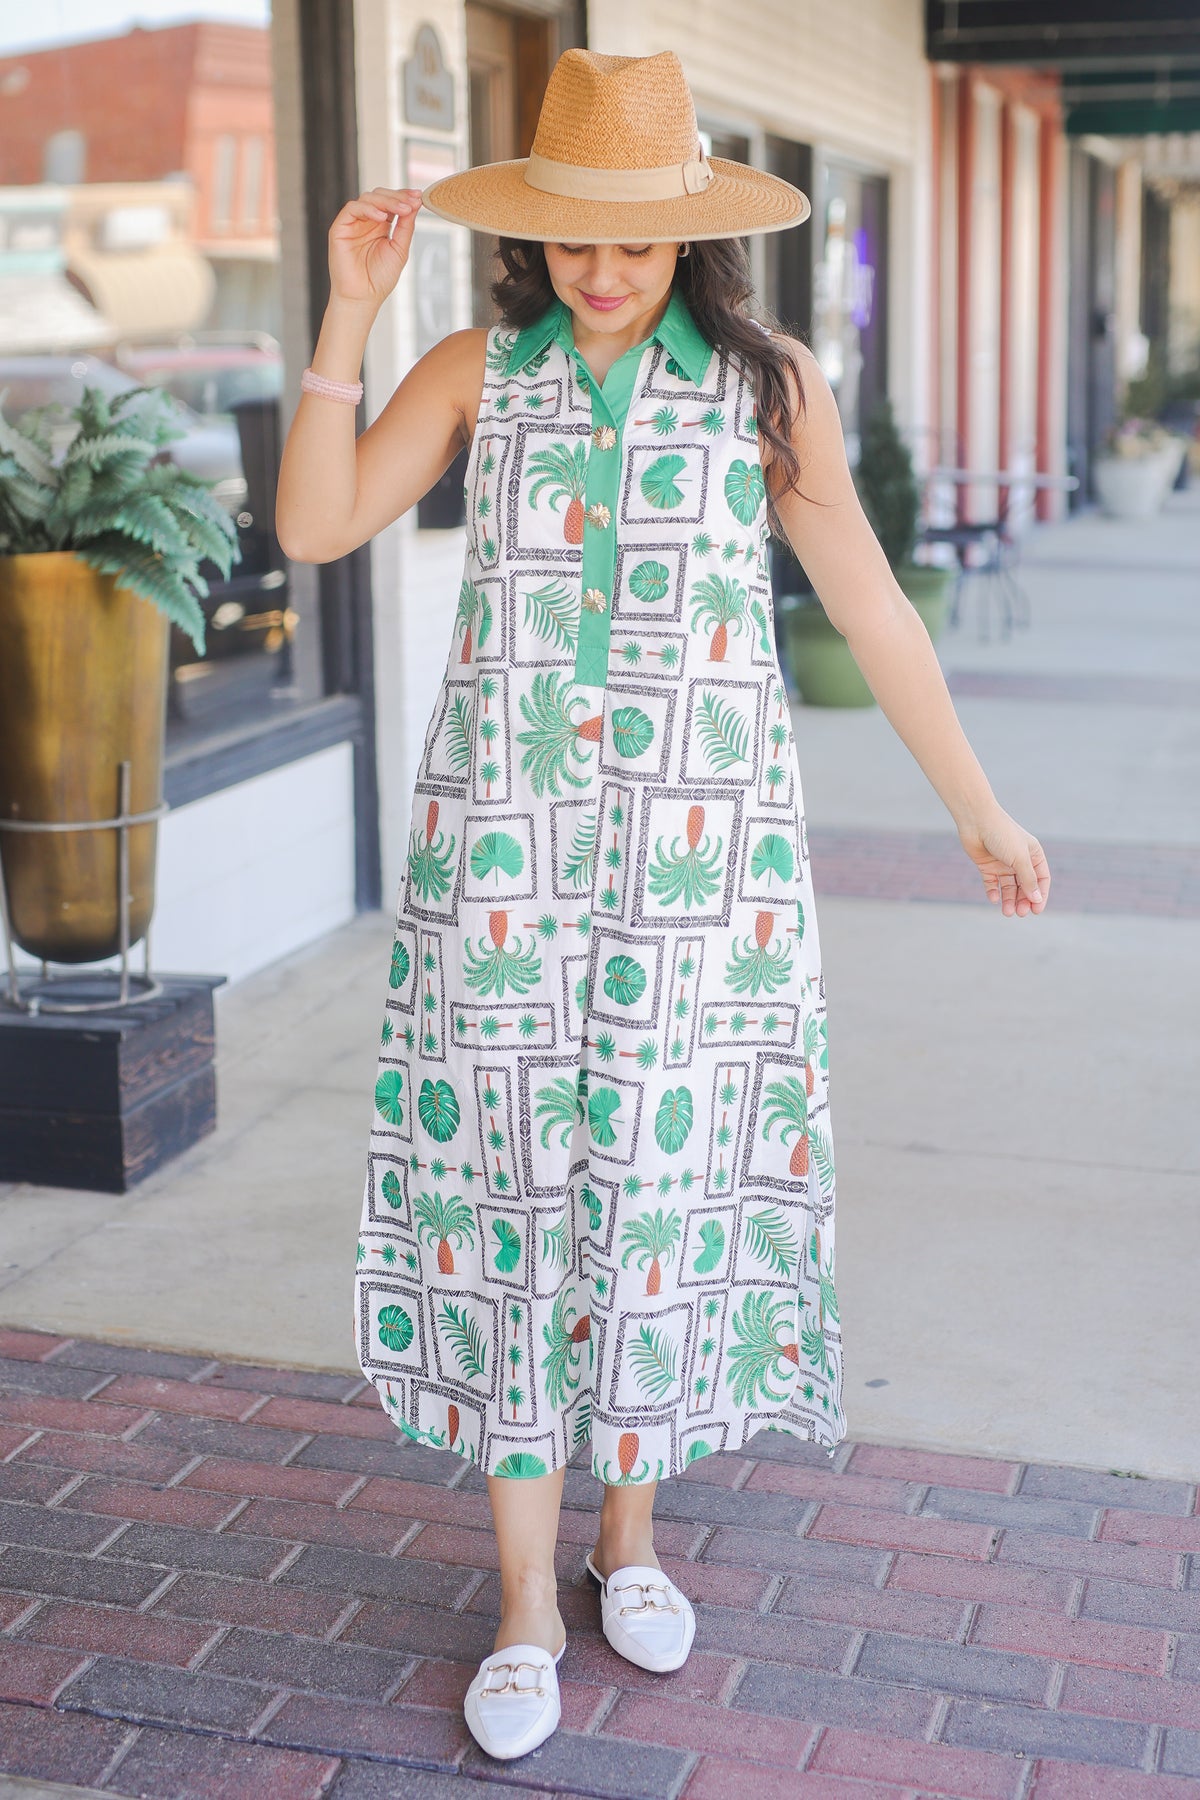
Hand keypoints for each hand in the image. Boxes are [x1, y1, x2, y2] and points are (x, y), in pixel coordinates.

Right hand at [328, 187, 421, 309]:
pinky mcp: (340, 228)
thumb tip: (415, 204)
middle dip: (398, 197)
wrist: (363, 297)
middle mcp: (366, 221)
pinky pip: (352, 209)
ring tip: (402, 209)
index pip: (391, 203)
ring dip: (387, 201)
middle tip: (412, 201)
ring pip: (367, 199)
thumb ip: (406, 227)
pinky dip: (368, 209)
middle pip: (380, 196)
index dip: (404, 197)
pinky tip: (382, 216)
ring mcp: (353, 223)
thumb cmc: (379, 279)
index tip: (419, 196)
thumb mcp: (399, 249)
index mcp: (380, 225)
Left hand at [957, 805, 1049, 917]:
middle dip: (1023, 900)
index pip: (1041, 879)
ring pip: (1008, 887)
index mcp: (1033, 854)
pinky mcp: (987, 866)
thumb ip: (1028, 879)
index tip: (1036, 910)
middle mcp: (1019, 859)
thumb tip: (1037, 899)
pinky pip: (992, 883)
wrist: (976, 821)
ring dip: (1009, 900)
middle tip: (1020, 913)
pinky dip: (993, 892)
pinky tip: (993, 898)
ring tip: (1007, 912)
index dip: (1040, 895)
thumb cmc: (1002, 834)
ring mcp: (1003, 863)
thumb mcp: (1020, 858)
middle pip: (1025, 886)